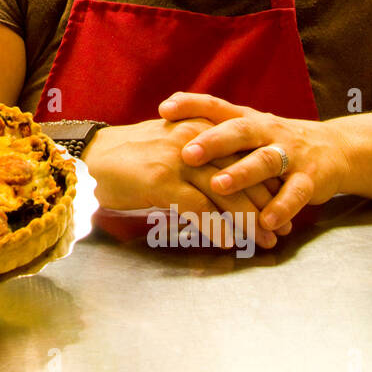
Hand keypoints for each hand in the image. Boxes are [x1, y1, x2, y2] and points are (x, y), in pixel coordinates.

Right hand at [82, 118, 285, 248]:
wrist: (89, 157)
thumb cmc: (129, 157)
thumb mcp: (170, 145)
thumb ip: (200, 154)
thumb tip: (227, 178)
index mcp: (198, 128)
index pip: (244, 155)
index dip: (266, 182)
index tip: (282, 205)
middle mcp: (193, 141)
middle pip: (242, 174)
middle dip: (267, 205)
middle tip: (282, 231)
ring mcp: (178, 160)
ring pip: (226, 192)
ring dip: (249, 221)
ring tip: (264, 242)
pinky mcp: (162, 181)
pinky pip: (199, 208)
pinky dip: (217, 228)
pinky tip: (229, 244)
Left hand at [158, 92, 350, 231]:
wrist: (333, 150)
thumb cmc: (274, 141)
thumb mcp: (245, 131)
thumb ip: (210, 128)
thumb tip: (161, 120)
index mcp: (247, 119)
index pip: (217, 106)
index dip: (192, 105)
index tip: (164, 110)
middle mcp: (268, 132)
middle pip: (240, 131)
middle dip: (213, 142)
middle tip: (187, 153)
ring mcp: (290, 154)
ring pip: (265, 161)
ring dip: (242, 174)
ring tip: (218, 185)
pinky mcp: (310, 179)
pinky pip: (296, 194)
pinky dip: (281, 208)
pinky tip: (265, 221)